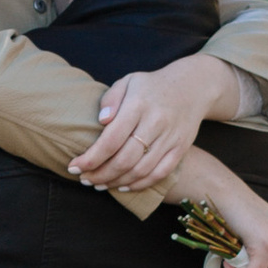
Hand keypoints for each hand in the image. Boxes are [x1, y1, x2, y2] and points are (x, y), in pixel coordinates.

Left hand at [67, 56, 232, 192]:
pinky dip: (139, 184)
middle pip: (124, 160)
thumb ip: (111, 99)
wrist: (192, 87)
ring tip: (99, 184)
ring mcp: (170, 137)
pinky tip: (123, 186)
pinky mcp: (180, 148)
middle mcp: (156, 122)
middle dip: (100, 174)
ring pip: (140, 170)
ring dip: (116, 182)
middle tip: (85, 179)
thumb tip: (102, 121)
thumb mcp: (128, 81)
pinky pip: (159, 173)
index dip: (90, 159)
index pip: (110, 140)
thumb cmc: (151, 86)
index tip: (74, 167)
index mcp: (138, 104)